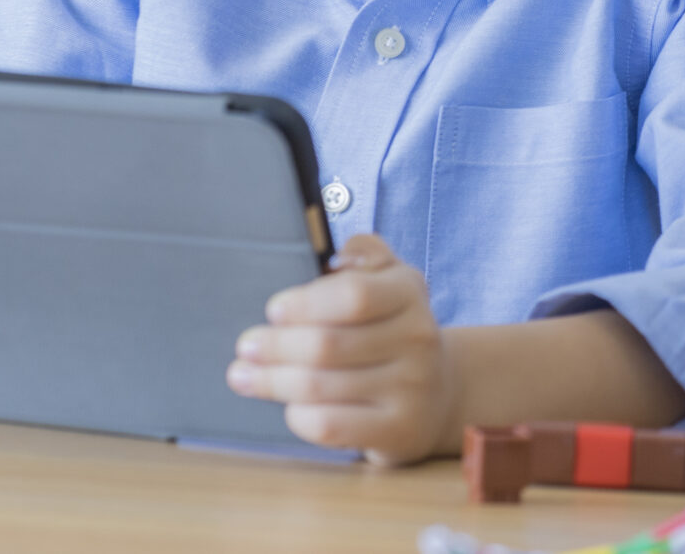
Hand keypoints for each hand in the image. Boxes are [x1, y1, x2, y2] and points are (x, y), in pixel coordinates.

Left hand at [227, 235, 457, 464]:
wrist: (440, 393)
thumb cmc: (395, 329)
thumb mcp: (391, 280)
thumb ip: (366, 253)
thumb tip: (336, 257)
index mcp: (408, 293)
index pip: (353, 296)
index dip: (305, 304)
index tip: (273, 310)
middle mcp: (417, 339)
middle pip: (327, 345)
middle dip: (275, 346)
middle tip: (246, 346)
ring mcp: (410, 389)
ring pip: (320, 387)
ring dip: (272, 381)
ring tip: (244, 375)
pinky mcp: (397, 431)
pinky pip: (330, 426)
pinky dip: (298, 415)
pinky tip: (287, 406)